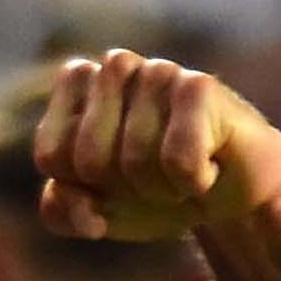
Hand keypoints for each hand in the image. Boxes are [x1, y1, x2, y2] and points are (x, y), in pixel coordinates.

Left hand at [35, 49, 280, 243]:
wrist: (230, 199)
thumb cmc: (156, 193)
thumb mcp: (97, 213)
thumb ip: (61, 213)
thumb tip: (76, 200)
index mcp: (79, 87)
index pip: (50, 154)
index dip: (81, 187)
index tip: (111, 182)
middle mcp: (117, 67)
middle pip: (87, 158)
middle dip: (121, 189)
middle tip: (152, 179)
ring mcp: (159, 71)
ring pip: (134, 161)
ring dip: (160, 190)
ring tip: (182, 172)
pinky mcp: (200, 86)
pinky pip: (177, 160)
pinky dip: (193, 183)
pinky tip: (209, 166)